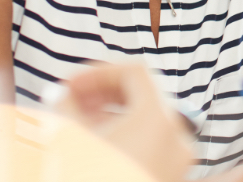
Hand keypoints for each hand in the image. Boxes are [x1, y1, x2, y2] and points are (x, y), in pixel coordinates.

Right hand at [53, 63, 193, 181]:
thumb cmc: (82, 175)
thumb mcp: (67, 138)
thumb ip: (65, 104)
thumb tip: (63, 91)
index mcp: (158, 119)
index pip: (136, 72)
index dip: (98, 72)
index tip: (70, 84)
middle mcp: (178, 137)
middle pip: (145, 95)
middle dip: (105, 93)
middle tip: (71, 100)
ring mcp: (179, 162)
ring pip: (149, 121)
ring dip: (114, 115)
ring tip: (77, 124)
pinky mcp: (171, 179)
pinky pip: (153, 145)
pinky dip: (127, 137)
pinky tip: (95, 146)